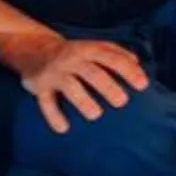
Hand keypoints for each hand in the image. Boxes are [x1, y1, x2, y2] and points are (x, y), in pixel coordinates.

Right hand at [5, 31, 149, 134]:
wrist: (33, 48)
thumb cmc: (74, 52)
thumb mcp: (94, 46)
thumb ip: (117, 53)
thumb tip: (137, 63)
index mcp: (89, 49)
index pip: (112, 58)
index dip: (128, 71)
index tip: (142, 85)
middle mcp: (72, 59)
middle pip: (92, 72)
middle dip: (108, 87)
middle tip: (122, 102)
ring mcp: (55, 73)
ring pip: (70, 86)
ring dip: (84, 101)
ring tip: (96, 114)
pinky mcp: (39, 86)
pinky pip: (46, 102)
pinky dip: (54, 116)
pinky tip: (64, 128)